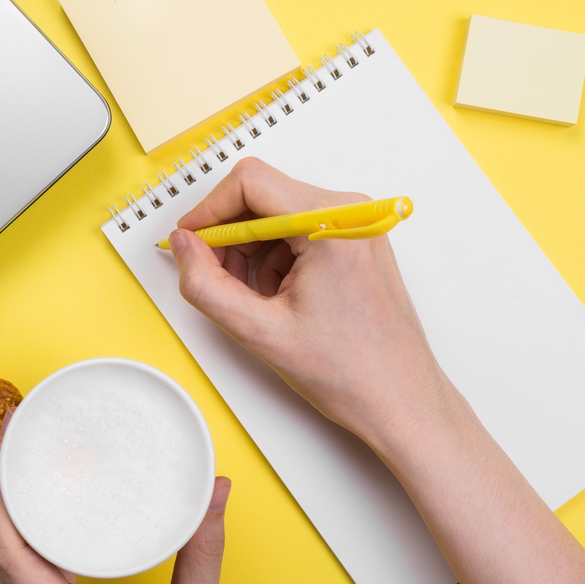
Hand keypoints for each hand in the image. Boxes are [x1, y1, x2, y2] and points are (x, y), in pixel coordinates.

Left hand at [0, 408, 231, 583]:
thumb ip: (202, 557)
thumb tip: (216, 492)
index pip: (8, 550)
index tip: (7, 445)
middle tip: (16, 437)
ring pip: (4, 567)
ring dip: (6, 514)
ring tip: (23, 467)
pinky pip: (21, 579)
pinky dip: (23, 540)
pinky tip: (43, 521)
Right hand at [167, 158, 449, 445]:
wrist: (400, 400)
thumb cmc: (351, 372)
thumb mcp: (261, 332)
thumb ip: (207, 285)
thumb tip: (184, 246)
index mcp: (332, 223)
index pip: (250, 182)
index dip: (208, 210)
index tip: (189, 240)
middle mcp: (350, 212)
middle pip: (263, 196)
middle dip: (230, 236)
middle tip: (214, 278)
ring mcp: (357, 226)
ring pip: (278, 215)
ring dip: (252, 251)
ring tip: (253, 299)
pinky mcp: (356, 242)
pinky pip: (299, 231)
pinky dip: (275, 258)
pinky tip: (277, 298)